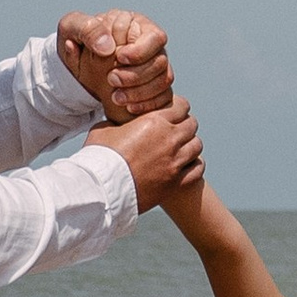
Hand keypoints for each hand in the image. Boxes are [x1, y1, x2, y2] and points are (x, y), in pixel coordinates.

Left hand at [58, 9, 172, 122]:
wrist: (73, 66)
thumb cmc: (75, 40)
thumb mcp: (72, 27)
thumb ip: (89, 30)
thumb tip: (108, 47)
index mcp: (136, 25)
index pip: (154, 37)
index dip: (139, 51)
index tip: (118, 58)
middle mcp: (150, 45)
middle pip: (161, 61)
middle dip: (137, 75)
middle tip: (111, 80)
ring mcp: (154, 66)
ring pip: (164, 80)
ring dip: (141, 92)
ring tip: (116, 97)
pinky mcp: (154, 86)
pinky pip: (163, 97)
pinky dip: (148, 104)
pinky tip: (128, 107)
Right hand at [107, 96, 204, 213]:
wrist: (101, 190)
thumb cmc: (99, 159)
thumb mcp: (103, 130)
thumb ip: (117, 122)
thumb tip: (117, 123)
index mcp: (154, 121)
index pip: (180, 106)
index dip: (178, 107)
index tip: (173, 112)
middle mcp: (169, 139)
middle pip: (191, 125)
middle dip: (184, 125)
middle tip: (176, 130)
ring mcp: (175, 162)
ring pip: (197, 146)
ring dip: (190, 145)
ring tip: (180, 148)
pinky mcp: (176, 183)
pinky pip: (197, 169)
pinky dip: (194, 166)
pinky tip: (185, 166)